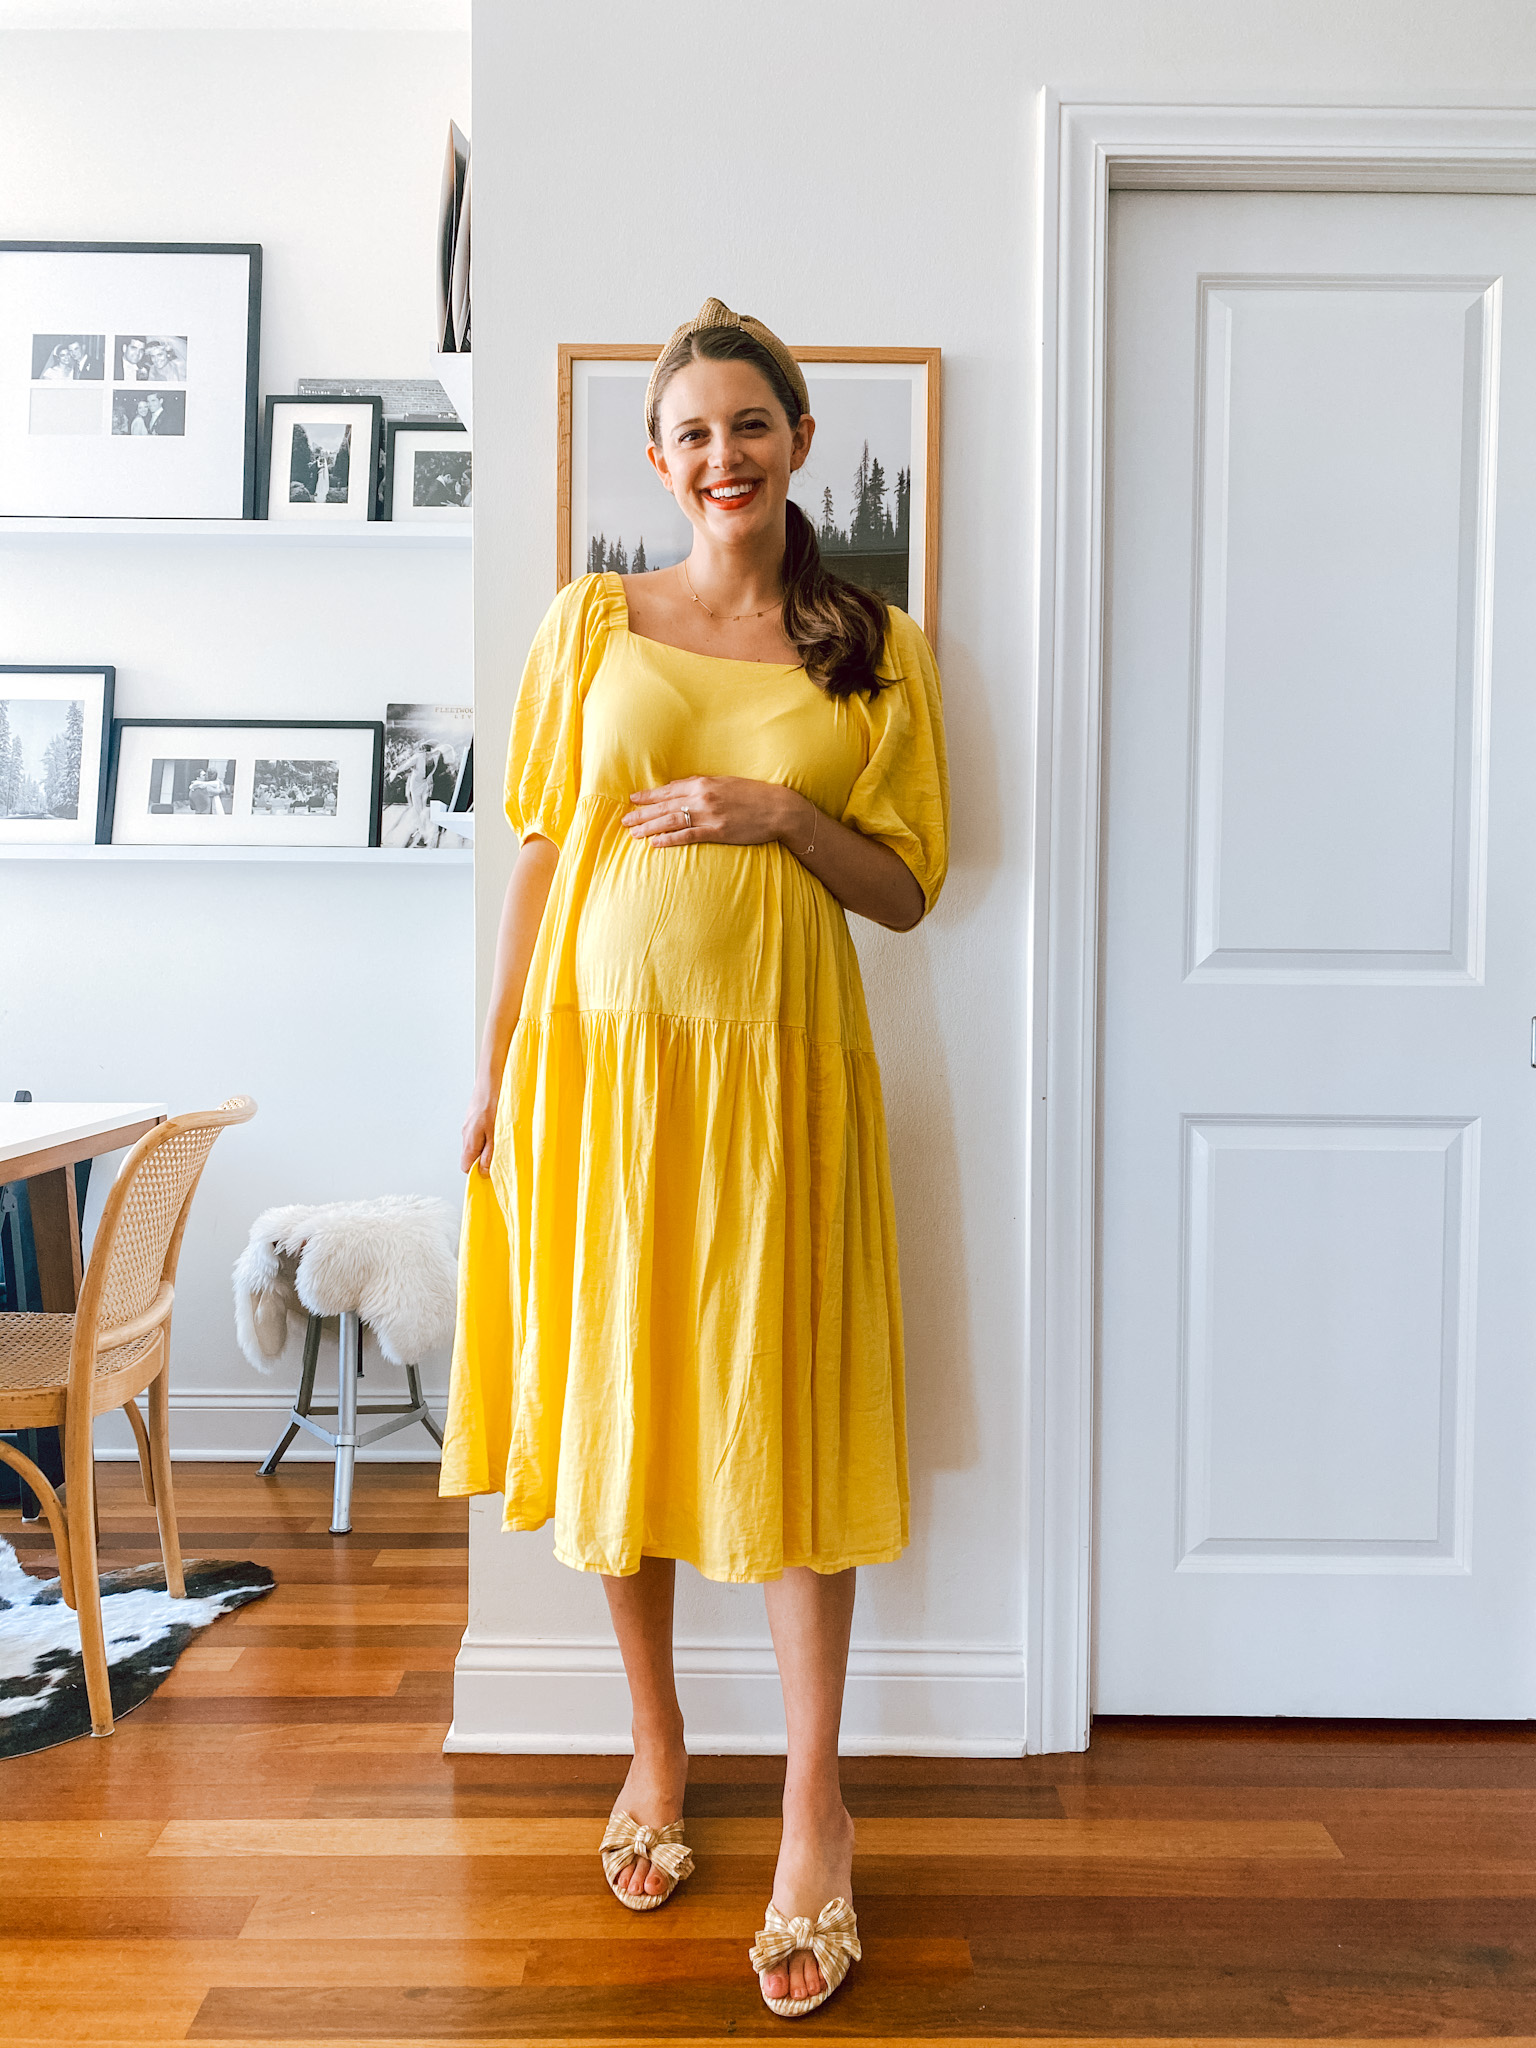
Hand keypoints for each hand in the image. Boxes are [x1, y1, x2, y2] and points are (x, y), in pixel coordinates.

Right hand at [460, 1078, 496, 1174]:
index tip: (491, 1171)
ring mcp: (468, 1125)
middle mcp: (465, 1134)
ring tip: (501, 1138)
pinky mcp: (473, 1118)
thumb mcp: (496, 1135)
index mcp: (469, 1141)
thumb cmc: (494, 1105)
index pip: (466, 1167)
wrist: (491, 1081)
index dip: (477, 1171)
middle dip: (484, 1158)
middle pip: (470, 1156)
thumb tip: (485, 1172)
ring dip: (487, 1145)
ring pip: (475, 1144)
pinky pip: (478, 1133)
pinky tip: (497, 1127)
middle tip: (500, 1153)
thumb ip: (490, 1155)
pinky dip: (487, 1135)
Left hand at [624, 775, 807, 848]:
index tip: (633, 799)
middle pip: (664, 805)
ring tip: (633, 833)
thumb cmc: (754, 795)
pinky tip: (655, 844)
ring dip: (650, 827)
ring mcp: (709, 814)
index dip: (648, 795)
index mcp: (704, 782)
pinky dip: (669, 839)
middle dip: (642, 813)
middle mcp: (702, 797)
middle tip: (624, 820)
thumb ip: (704, 787)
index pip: (668, 789)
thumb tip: (683, 791)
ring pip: (671, 820)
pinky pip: (687, 835)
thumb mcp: (726, 783)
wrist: (778, 808)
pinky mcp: (717, 831)